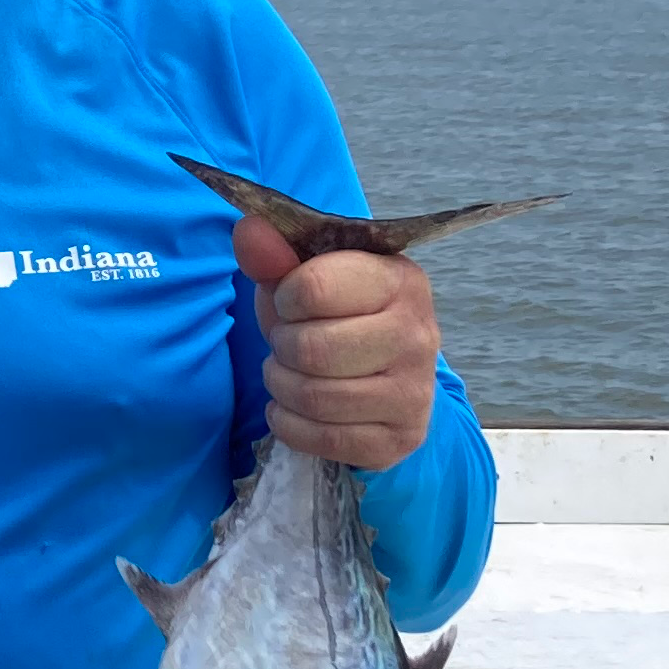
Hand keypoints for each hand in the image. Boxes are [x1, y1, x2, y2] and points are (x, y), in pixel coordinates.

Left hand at [237, 219, 442, 471]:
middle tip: (289, 344)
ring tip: (290, 372)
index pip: (314, 288)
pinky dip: (291, 424)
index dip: (285, 298)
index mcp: (400, 280)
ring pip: (314, 397)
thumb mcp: (304, 278)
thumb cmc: (336, 316)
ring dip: (282, 386)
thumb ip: (275, 253)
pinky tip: (296, 408)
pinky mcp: (401, 437)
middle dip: (283, 348)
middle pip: (312, 350)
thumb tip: (249, 228)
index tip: (292, 302)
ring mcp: (415, 391)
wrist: (381, 375)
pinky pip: (322, 439)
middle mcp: (419, 334)